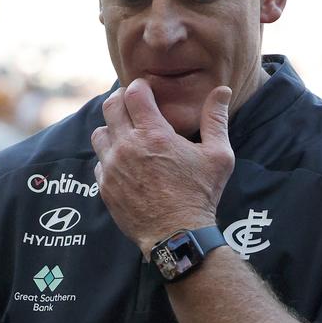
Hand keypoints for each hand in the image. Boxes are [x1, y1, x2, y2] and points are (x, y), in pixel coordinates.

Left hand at [91, 78, 234, 255]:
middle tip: (133, 104)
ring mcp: (112, 168)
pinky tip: (125, 163)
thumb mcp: (217, 155)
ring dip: (112, 128)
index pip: (133, 93)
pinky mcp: (105, 187)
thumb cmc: (201, 194)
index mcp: (154, 134)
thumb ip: (216, 119)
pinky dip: (109, 157)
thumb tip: (222, 90)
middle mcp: (127, 146)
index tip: (147, 89)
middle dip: (121, 99)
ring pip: (99, 133)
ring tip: (127, 134)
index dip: (139, 86)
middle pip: (110, 107)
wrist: (178, 236)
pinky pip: (99, 161)